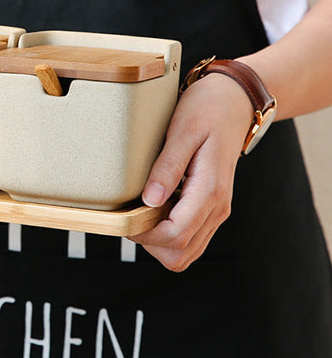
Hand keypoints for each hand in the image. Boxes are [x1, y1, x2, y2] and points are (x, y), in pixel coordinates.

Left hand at [128, 73, 252, 270]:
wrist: (233, 103)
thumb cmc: (207, 111)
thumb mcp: (182, 132)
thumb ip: (167, 168)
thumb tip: (149, 200)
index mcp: (210, 191)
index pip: (175, 235)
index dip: (144, 234)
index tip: (124, 217)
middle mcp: (217, 208)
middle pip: (180, 254)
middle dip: (150, 243)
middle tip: (130, 214)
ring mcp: (216, 210)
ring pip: (186, 251)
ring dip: (158, 240)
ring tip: (141, 209)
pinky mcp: (211, 208)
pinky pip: (190, 236)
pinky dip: (168, 232)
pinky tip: (155, 206)